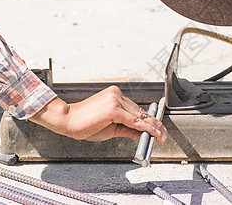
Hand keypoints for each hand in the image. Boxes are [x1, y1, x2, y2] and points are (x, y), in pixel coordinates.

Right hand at [29, 86, 166, 142]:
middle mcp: (117, 95)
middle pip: (141, 112)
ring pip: (139, 116)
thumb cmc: (85, 123)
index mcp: (116, 96)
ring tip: (161, 136)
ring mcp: (115, 100)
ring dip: (152, 127)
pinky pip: (133, 120)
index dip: (150, 121)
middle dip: (155, 125)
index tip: (159, 129)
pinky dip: (145, 127)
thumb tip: (144, 134)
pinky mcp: (113, 109)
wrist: (67, 120)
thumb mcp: (111, 128)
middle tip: (164, 135)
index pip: (137, 110)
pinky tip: (153, 133)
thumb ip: (129, 129)